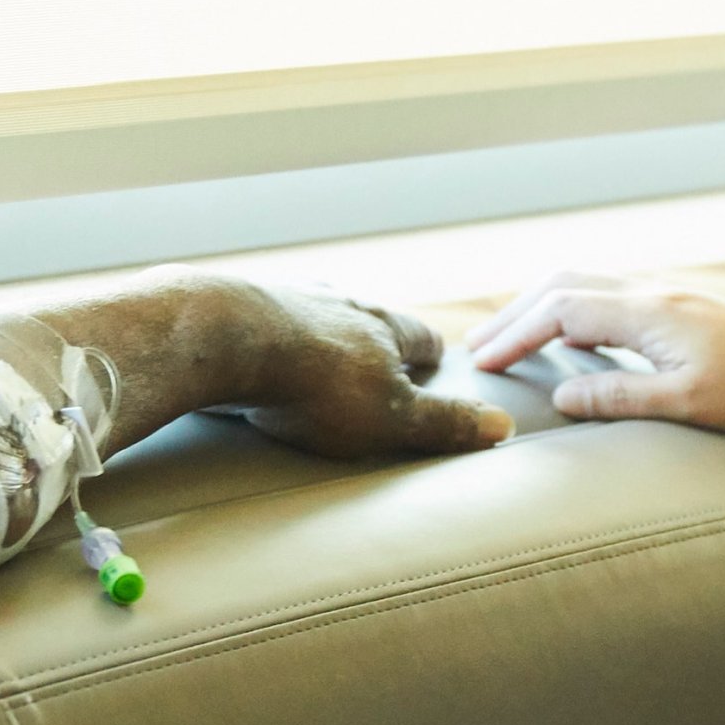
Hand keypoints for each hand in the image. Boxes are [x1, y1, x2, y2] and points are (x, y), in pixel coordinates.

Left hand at [190, 271, 513, 458]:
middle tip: (374, 360)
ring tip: (310, 358)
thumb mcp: (390, 416)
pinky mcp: (232, 307)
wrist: (222, 336)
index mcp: (379, 325)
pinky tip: (249, 358)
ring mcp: (282, 298)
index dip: (428, 353)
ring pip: (310, 314)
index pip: (418, 337)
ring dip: (314, 334)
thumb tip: (502, 427)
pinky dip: (261, 340)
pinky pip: (257, 323)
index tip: (434, 360)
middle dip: (370, 341)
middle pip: (364, 320)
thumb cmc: (314, 381)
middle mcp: (335, 301)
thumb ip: (442, 422)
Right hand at [464, 271, 724, 505]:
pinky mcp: (683, 312)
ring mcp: (670, 299)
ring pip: (589, 286)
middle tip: (478, 347)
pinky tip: (571, 339)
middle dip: (517, 315)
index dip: (516, 335)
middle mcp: (656, 295)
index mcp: (651, 313)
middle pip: (566, 286)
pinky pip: (612, 298)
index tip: (483, 364)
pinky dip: (574, 310)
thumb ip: (621, 398)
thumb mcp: (687, 404)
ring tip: (511, 338)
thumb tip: (561, 397)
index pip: (562, 311)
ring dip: (543, 308)